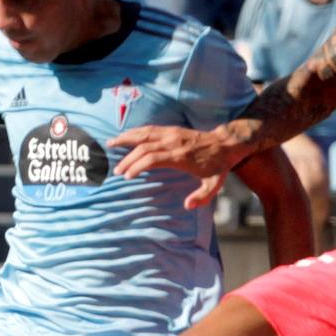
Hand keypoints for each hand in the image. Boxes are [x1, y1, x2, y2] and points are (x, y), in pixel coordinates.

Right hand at [110, 124, 240, 208]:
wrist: (225, 143)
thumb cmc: (217, 166)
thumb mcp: (214, 184)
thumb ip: (201, 196)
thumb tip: (188, 206)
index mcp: (180, 156)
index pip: (153, 158)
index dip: (138, 166)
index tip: (128, 176)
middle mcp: (173, 142)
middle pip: (144, 147)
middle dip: (128, 159)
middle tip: (117, 171)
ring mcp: (171, 133)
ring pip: (144, 134)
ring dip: (126, 139)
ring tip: (110, 144)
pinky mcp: (171, 129)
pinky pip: (149, 129)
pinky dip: (135, 132)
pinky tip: (124, 136)